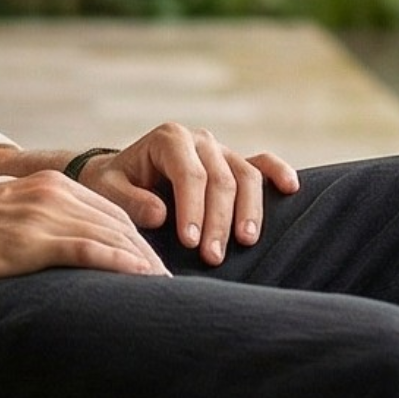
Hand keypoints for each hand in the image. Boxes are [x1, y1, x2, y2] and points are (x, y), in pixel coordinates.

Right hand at [0, 171, 169, 290]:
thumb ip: (32, 227)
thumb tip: (48, 255)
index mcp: (45, 184)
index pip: (107, 211)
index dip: (135, 239)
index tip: (152, 266)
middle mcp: (50, 191)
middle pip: (118, 221)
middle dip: (148, 253)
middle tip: (170, 284)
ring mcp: (41, 213)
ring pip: (111, 235)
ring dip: (144, 264)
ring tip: (164, 292)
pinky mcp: (31, 239)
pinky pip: (89, 250)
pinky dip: (121, 265)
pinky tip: (142, 281)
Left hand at [76, 123, 299, 265]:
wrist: (120, 178)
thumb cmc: (113, 186)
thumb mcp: (108, 191)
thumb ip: (129, 201)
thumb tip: (162, 214)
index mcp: (168, 139)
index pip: (190, 174)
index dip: (193, 209)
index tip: (190, 243)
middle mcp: (199, 140)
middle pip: (221, 179)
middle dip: (218, 220)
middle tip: (212, 257)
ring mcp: (220, 150)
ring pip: (246, 175)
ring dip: (249, 210)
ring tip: (246, 242)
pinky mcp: (234, 163)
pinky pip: (262, 163)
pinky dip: (278, 173)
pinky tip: (291, 189)